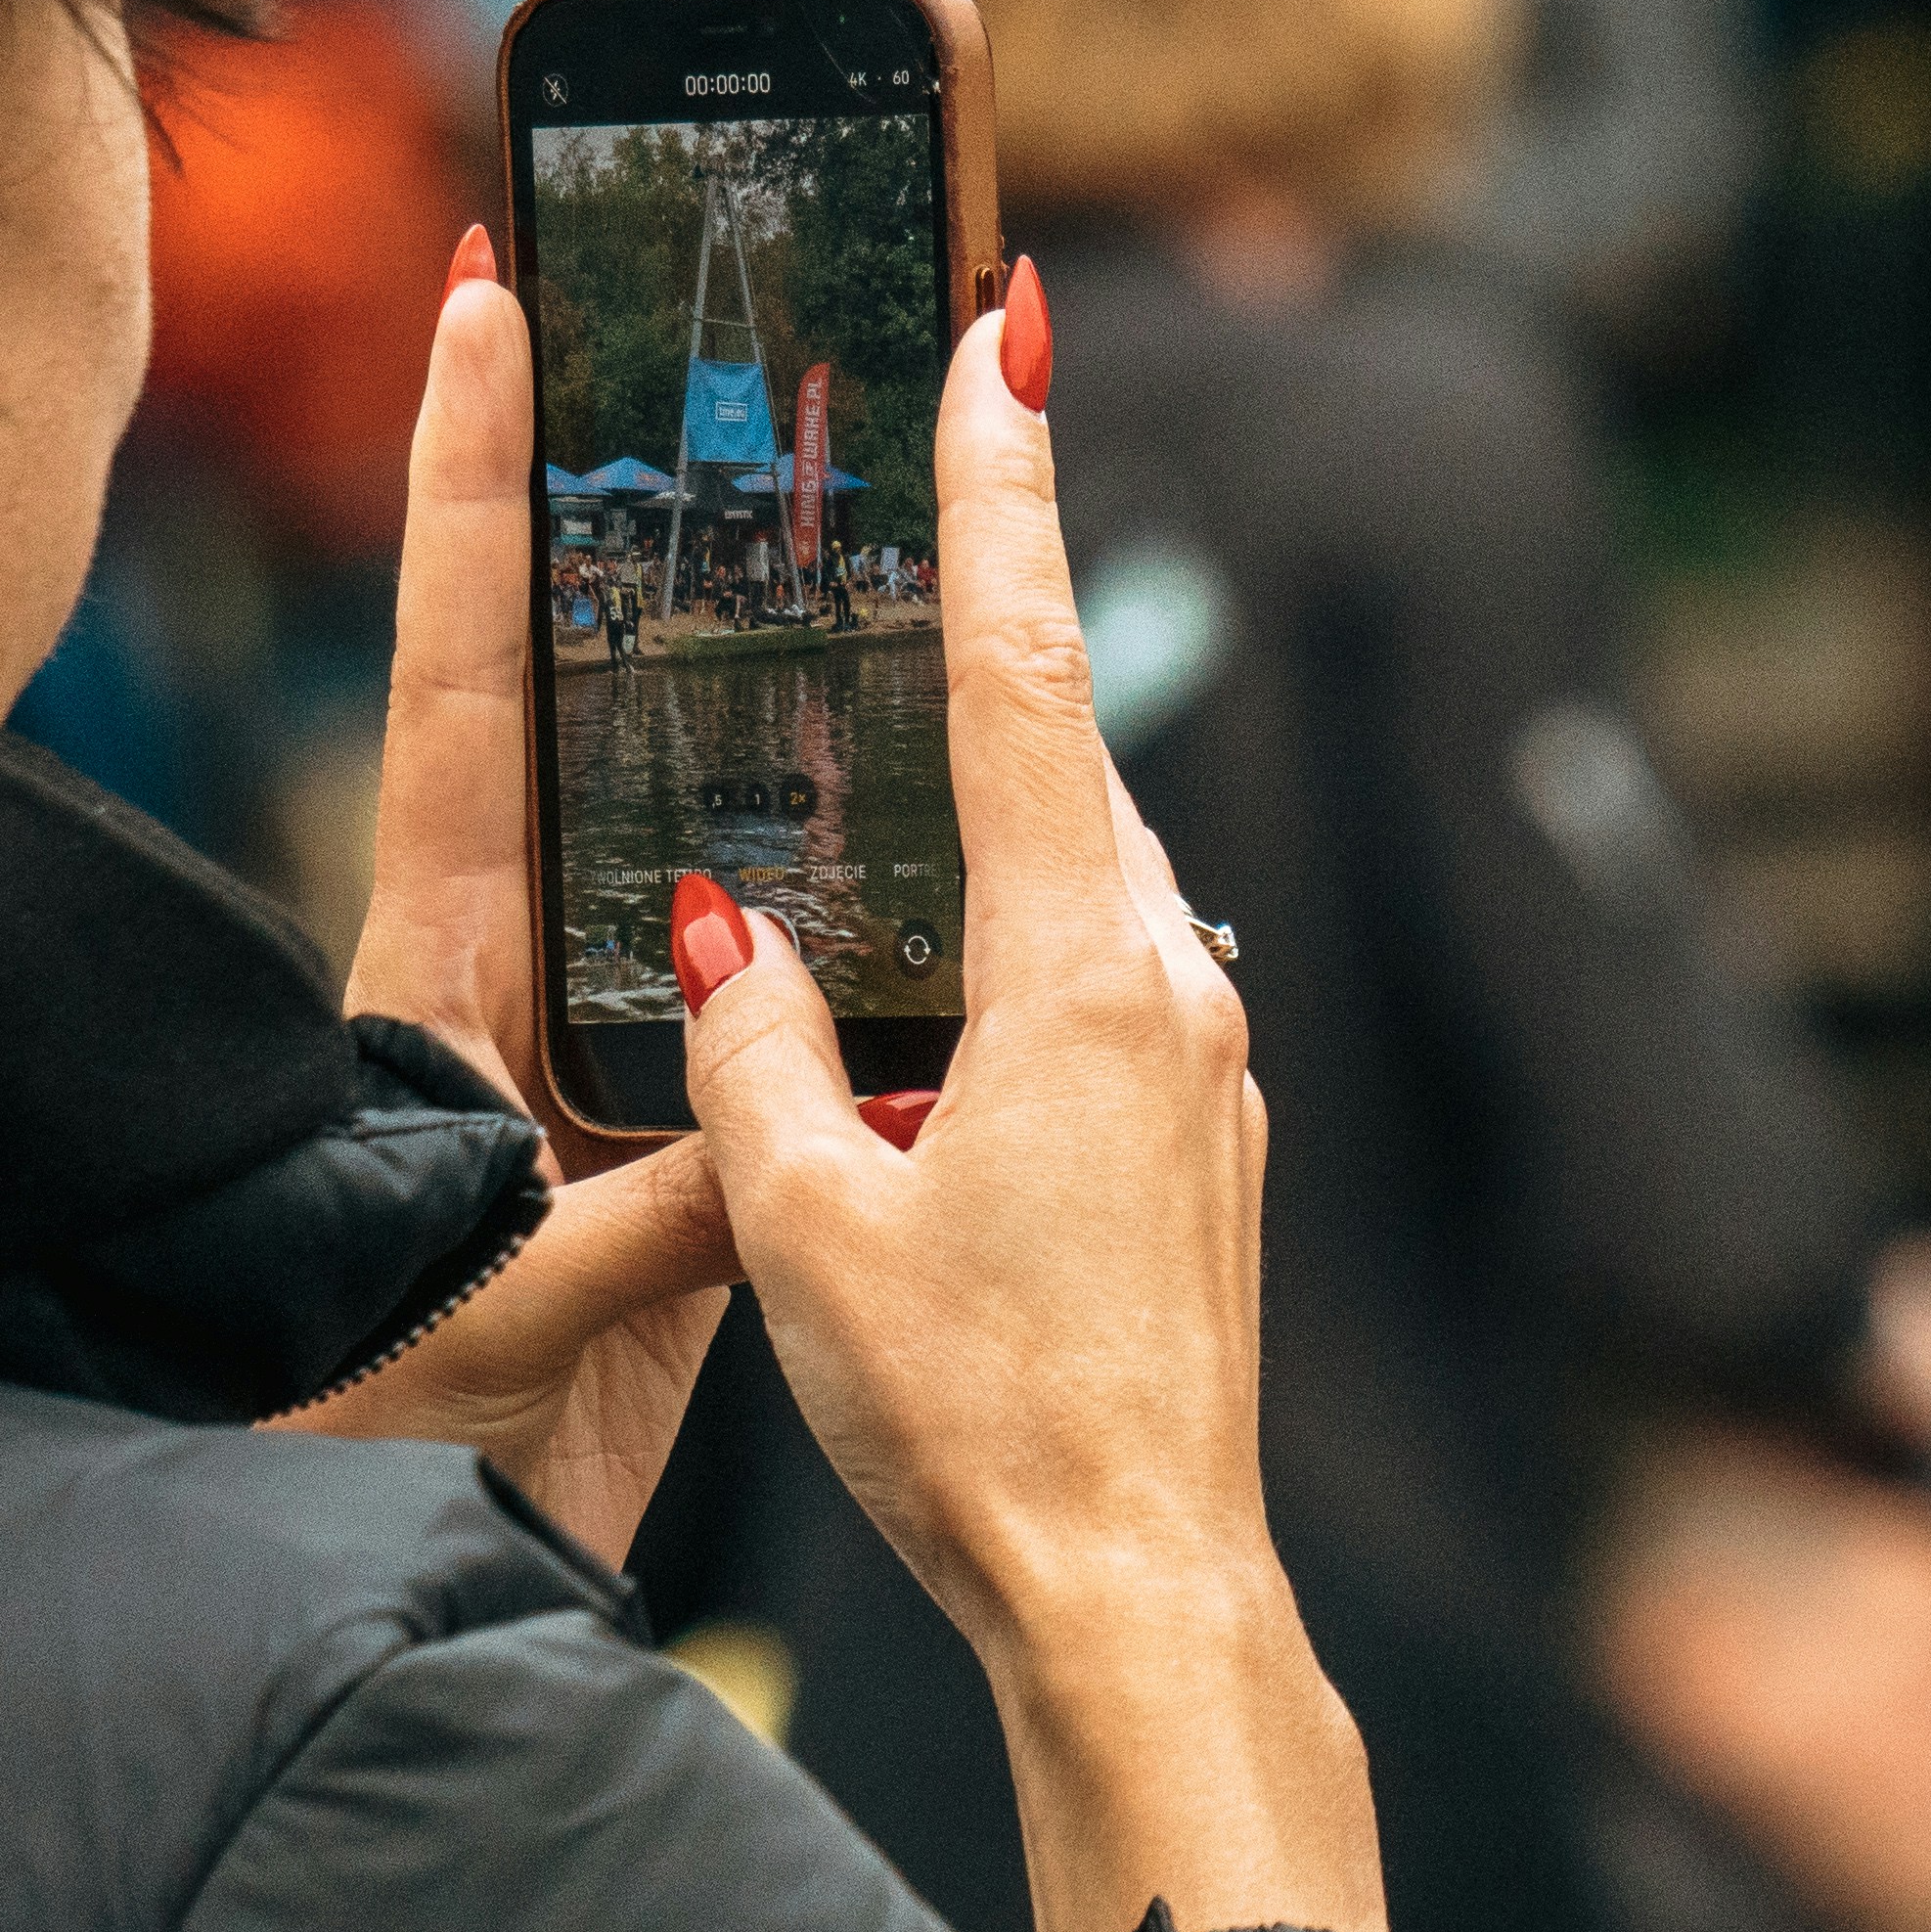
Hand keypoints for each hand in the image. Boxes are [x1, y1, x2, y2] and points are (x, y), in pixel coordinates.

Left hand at [282, 239, 736, 1560]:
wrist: (397, 1578)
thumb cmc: (367, 1442)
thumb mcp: (488, 1313)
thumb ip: (636, 1208)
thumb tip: (788, 1095)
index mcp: (434, 968)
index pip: (455, 674)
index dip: (471, 483)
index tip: (493, 293)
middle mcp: (515, 962)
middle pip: (580, 688)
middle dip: (639, 511)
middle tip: (712, 327)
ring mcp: (596, 1033)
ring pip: (702, 808)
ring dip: (777, 679)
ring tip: (861, 508)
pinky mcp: (673, 1129)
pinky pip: (781, 967)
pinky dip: (858, 884)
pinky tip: (943, 810)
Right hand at [684, 288, 1383, 1931]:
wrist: (1143, 1596)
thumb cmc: (978, 1425)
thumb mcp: (807, 1221)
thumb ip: (757, 1047)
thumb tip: (726, 930)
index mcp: (1081, 976)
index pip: (1027, 677)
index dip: (1007, 493)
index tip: (1011, 335)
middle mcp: (1173, 987)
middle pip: (1059, 766)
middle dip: (985, 640)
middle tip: (931, 478)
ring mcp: (1204, 1066)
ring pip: (1080, 881)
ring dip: (989, 820)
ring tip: (888, 756)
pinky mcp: (1202, 1142)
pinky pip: (1099, 981)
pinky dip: (1014, 938)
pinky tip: (932, 986)